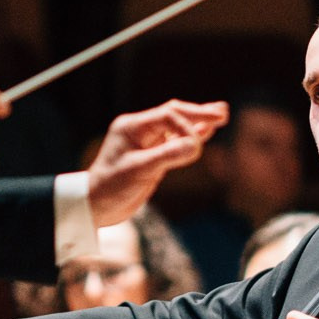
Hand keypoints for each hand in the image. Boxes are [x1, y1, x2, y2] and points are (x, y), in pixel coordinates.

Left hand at [86, 101, 227, 225]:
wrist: (96, 206)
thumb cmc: (110, 187)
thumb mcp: (138, 171)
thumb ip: (167, 156)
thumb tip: (196, 145)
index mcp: (132, 127)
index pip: (167, 116)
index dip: (186, 127)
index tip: (196, 146)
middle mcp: (139, 130)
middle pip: (174, 114)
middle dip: (198, 113)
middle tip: (223, 112)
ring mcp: (146, 142)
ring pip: (176, 127)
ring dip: (198, 122)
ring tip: (221, 115)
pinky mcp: (152, 156)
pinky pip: (175, 142)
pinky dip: (191, 137)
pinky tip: (206, 133)